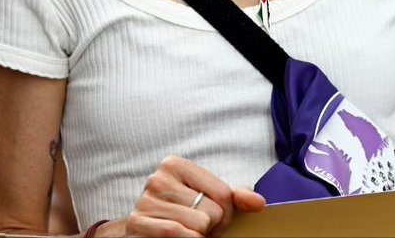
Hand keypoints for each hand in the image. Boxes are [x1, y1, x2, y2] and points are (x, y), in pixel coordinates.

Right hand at [116, 156, 263, 236]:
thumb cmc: (182, 213)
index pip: (223, 193)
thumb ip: (236, 197)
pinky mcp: (136, 223)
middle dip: (211, 226)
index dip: (226, 214)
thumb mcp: (210, 200)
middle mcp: (158, 179)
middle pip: (211, 212)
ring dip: (198, 236)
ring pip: (196, 225)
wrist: (146, 231)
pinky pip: (175, 233)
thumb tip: (258, 202)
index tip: (214, 217)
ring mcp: (145, 201)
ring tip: (188, 232)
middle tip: (198, 228)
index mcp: (175, 165)